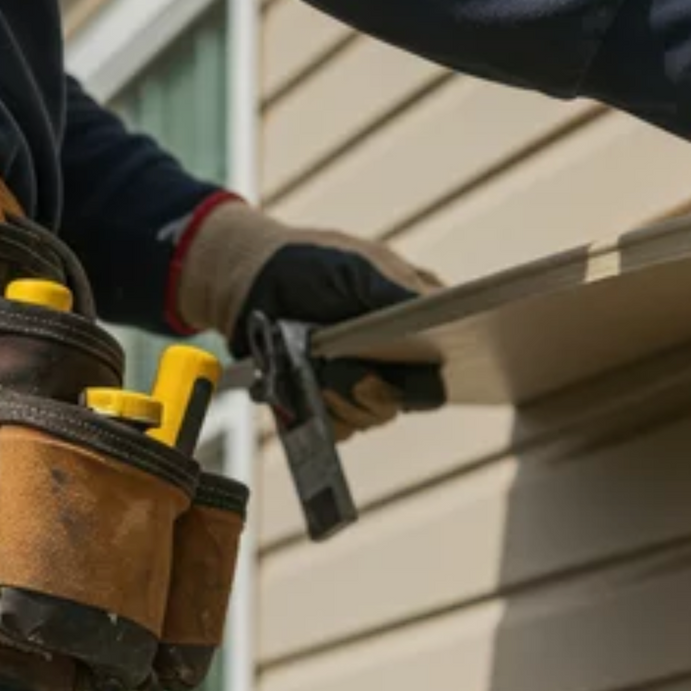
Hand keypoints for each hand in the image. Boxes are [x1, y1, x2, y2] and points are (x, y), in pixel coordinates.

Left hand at [175, 196, 444, 438]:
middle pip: (410, 398)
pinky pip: (336, 428)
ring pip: (373, 416)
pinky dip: (321, 412)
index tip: (417, 367)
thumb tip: (437, 311)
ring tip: (317, 369)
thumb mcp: (360, 267)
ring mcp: (359, 384)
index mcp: (416, 324)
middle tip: (352, 371)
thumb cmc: (312, 263)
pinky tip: (302, 386)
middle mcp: (394, 360)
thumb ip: (398, 292)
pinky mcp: (326, 404)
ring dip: (344, 398)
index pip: (442, 363)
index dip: (435, 372)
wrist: (249, 280)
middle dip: (379, 388)